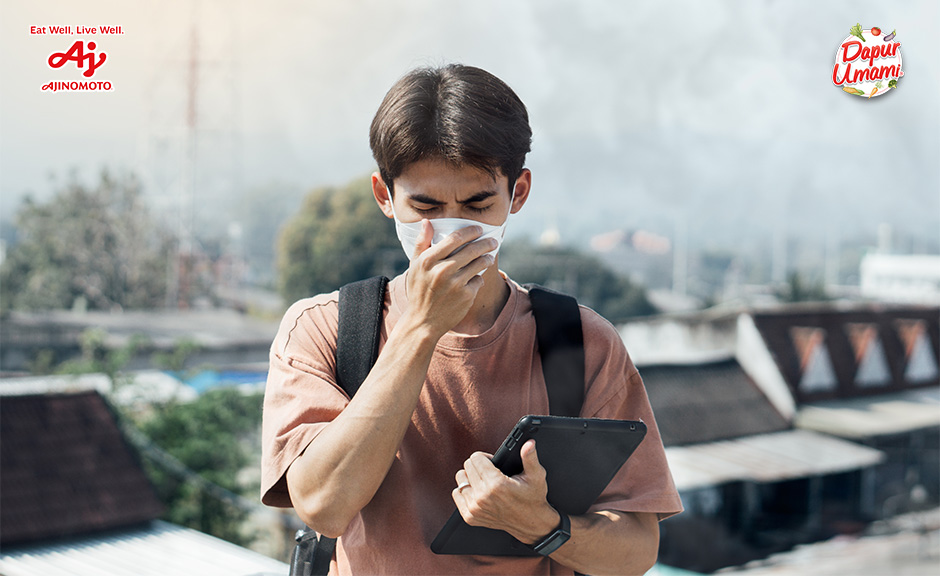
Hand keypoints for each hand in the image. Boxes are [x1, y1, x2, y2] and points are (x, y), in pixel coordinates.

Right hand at [403, 220, 496, 338]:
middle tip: (492, 241)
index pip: (454, 238)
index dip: (470, 232)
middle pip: (471, 250)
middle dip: (486, 243)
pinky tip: (476, 279)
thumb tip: (427, 221)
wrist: (423, 321)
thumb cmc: (419, 290)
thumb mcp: (415, 266)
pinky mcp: (466, 296)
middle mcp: (442, 270)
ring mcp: (455, 284)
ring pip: (479, 264)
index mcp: (428, 260)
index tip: (479, 229)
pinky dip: (478, 278)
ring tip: (489, 257)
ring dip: (487, 258)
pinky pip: (479, 280)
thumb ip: (421, 243)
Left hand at [452, 440, 560, 544]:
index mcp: (496, 484)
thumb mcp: (536, 476)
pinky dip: (464, 491)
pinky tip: (477, 492)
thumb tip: (528, 444)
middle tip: (490, 472)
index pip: (475, 458)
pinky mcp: (470, 517)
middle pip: (467, 467)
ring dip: (470, 478)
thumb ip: (530, 457)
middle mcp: (482, 497)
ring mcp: (475, 508)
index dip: (485, 457)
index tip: (492, 462)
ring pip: (460, 479)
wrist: (530, 523)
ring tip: (483, 481)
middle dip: (477, 465)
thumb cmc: (533, 498)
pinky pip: (456, 494)